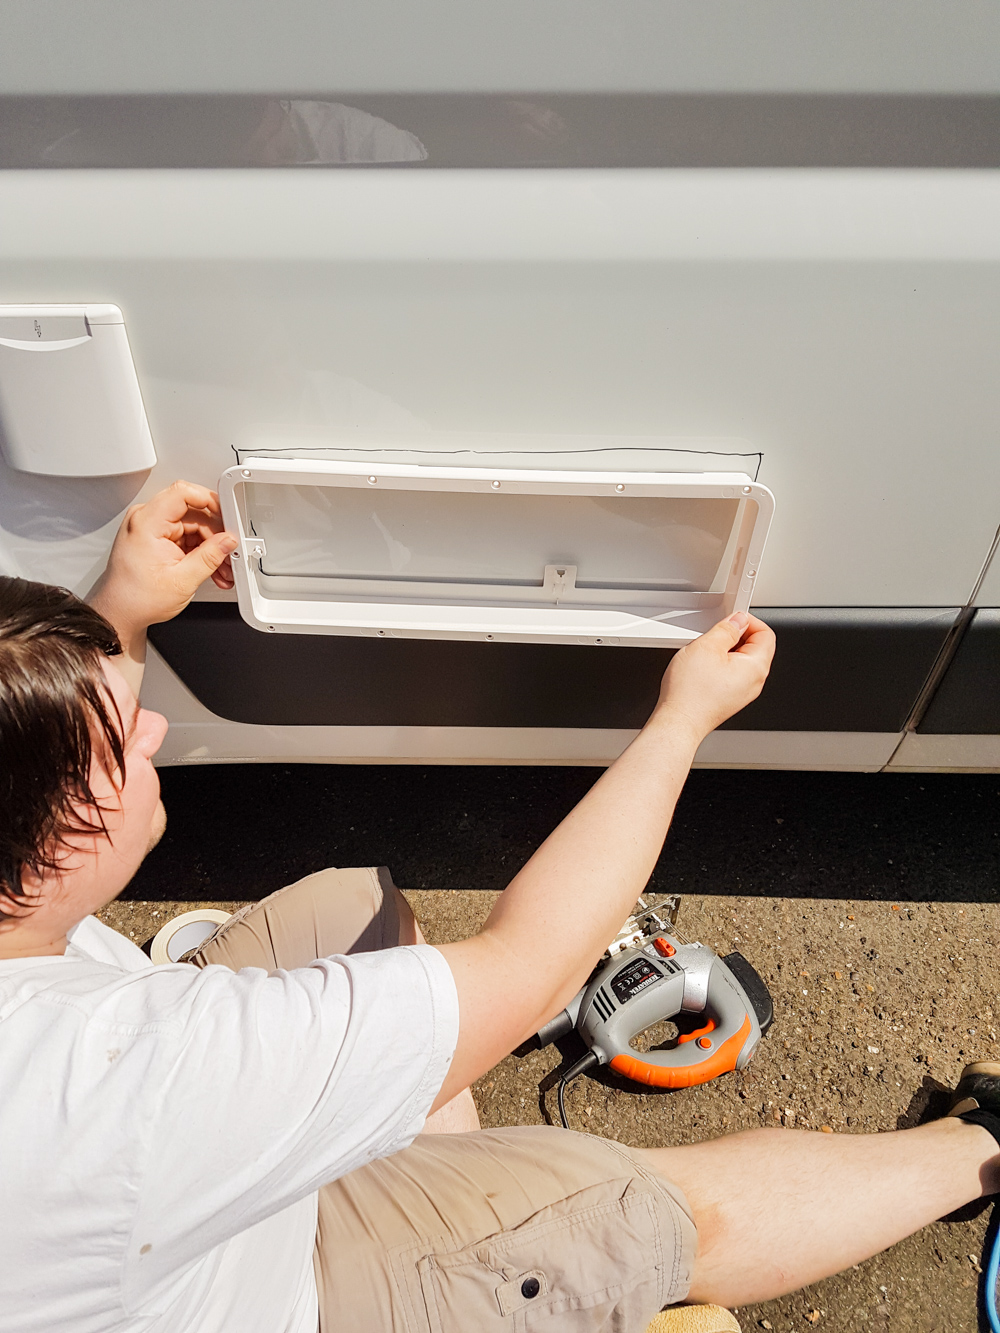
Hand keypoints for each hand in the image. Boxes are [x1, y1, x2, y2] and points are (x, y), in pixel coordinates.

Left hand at [89, 481, 236, 643]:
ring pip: (192, 526)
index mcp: (147, 522)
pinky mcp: (155, 539)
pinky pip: (185, 537)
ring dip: (210, 547)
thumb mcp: (183, 580)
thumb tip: (228, 541)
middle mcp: (146, 520)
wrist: (120, 613)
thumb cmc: (136, 599)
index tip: (227, 514)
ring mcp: (150, 529)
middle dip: (215, 534)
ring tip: (221, 568)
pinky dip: (199, 552)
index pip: (183, 493)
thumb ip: (210, 556)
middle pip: (193, 513)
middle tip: (228, 552)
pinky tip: (210, 568)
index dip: (210, 501)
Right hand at [653, 611, 774, 740]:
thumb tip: (738, 621)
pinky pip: (732, 675)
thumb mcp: (707, 646)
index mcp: (756, 667)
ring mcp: (743, 693)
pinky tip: (701, 667)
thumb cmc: (690, 693)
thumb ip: (727, 629)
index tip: (732, 618)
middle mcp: (754, 682)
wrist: (678, 722)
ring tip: (705, 652)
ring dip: (725, 650)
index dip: (749, 621)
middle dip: (737, 635)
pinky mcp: (729, 699)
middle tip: (715, 634)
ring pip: (742, 661)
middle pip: (756, 648)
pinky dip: (720, 665)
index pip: (766, 634)